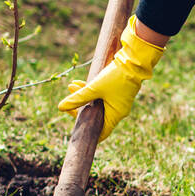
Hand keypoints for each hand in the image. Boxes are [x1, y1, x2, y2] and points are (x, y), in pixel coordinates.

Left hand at [58, 16, 164, 141]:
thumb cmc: (116, 77)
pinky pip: (102, 96)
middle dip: (80, 107)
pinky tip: (79, 82)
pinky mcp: (118, 92)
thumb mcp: (94, 88)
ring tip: (70, 86)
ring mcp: (118, 102)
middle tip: (69, 101)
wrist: (134, 61)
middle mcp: (118, 111)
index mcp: (115, 115)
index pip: (101, 133)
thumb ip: (77, 98)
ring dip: (83, 96)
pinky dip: (91, 91)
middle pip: (95, 116)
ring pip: (97, 103)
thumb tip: (60, 107)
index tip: (75, 124)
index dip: (87, 131)